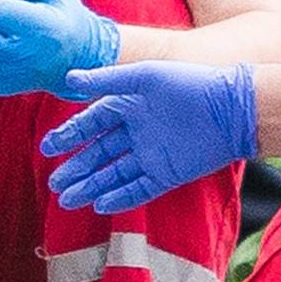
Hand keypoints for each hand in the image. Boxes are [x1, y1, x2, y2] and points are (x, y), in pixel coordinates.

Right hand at [41, 59, 257, 213]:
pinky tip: (99, 205)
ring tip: (67, 200)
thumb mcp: (144, 77)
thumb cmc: (189, 84)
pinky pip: (138, 189)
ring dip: (91, 186)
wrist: (232, 109)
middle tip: (53, 183)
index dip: (70, 136)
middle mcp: (137, 132)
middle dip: (76, 168)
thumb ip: (106, 80)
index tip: (48, 148)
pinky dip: (120, 197)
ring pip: (114, 175)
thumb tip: (68, 78)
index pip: (92, 123)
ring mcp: (152, 155)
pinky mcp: (168, 174)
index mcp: (130, 105)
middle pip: (100, 154)